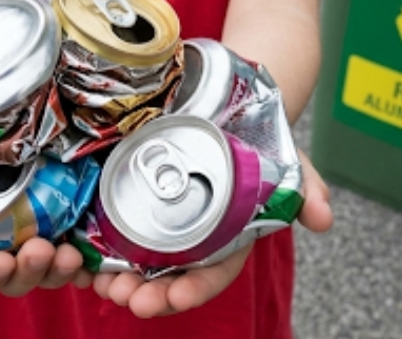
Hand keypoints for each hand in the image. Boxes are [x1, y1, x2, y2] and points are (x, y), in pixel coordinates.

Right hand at [0, 109, 93, 295]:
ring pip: (51, 269)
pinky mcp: (71, 215)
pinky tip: (93, 250)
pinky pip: (82, 248)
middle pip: (16, 278)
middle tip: (42, 251)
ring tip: (70, 254)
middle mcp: (4, 240)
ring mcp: (40, 229)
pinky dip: (89, 258)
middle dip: (30, 273)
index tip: (1, 261)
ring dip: (61, 270)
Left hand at [90, 147, 331, 317]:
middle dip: (149, 294)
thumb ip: (306, 188)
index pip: (213, 273)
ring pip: (135, 261)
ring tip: (100, 287)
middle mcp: (192, 236)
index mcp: (228, 238)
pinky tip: (77, 259)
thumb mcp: (289, 160)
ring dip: (116, 281)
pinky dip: (94, 250)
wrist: (229, 102)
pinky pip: (110, 232)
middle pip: (168, 276)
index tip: (175, 298)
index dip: (194, 289)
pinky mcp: (131, 199)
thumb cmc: (261, 139)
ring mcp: (160, 220)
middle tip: (126, 299)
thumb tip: (325, 219)